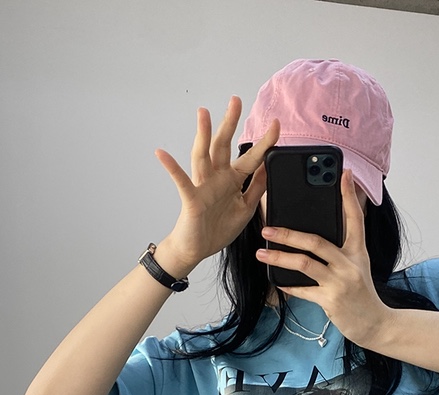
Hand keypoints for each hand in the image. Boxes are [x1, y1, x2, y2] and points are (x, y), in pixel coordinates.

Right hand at [154, 98, 278, 271]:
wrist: (197, 249)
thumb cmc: (217, 229)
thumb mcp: (246, 208)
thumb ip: (257, 188)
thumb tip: (268, 167)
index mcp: (232, 181)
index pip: (251, 157)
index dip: (264, 142)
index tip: (276, 125)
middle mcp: (217, 178)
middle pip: (224, 146)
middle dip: (230, 123)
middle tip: (236, 100)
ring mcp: (203, 186)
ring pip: (203, 155)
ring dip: (202, 134)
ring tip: (203, 113)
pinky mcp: (191, 199)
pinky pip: (181, 181)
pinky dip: (171, 167)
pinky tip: (162, 154)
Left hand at [255, 170, 393, 349]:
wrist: (374, 323)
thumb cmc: (361, 292)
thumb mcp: (358, 264)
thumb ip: (343, 246)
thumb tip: (318, 231)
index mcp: (357, 251)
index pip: (355, 218)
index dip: (349, 195)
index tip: (343, 174)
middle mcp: (349, 263)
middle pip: (316, 241)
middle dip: (288, 233)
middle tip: (267, 228)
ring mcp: (340, 282)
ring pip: (304, 264)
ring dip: (280, 257)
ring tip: (262, 253)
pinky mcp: (331, 301)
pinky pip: (303, 290)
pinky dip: (289, 285)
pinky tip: (276, 279)